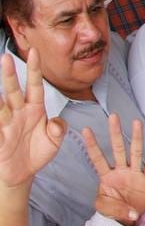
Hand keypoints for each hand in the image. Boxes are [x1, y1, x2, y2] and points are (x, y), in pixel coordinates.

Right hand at [0, 51, 64, 187]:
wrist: (23, 173)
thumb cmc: (38, 153)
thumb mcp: (54, 141)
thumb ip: (58, 129)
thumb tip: (56, 121)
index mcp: (35, 109)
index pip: (35, 85)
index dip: (34, 69)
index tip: (34, 52)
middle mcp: (19, 113)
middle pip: (14, 91)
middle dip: (10, 75)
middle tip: (5, 57)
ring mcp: (7, 124)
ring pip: (0, 106)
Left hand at [82, 113, 144, 225]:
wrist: (128, 217)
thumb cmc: (113, 210)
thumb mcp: (107, 210)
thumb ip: (118, 210)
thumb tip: (132, 214)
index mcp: (107, 177)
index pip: (98, 158)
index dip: (92, 145)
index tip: (86, 130)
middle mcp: (121, 171)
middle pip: (118, 149)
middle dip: (115, 133)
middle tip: (113, 116)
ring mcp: (135, 174)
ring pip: (135, 152)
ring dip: (136, 138)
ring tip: (136, 122)